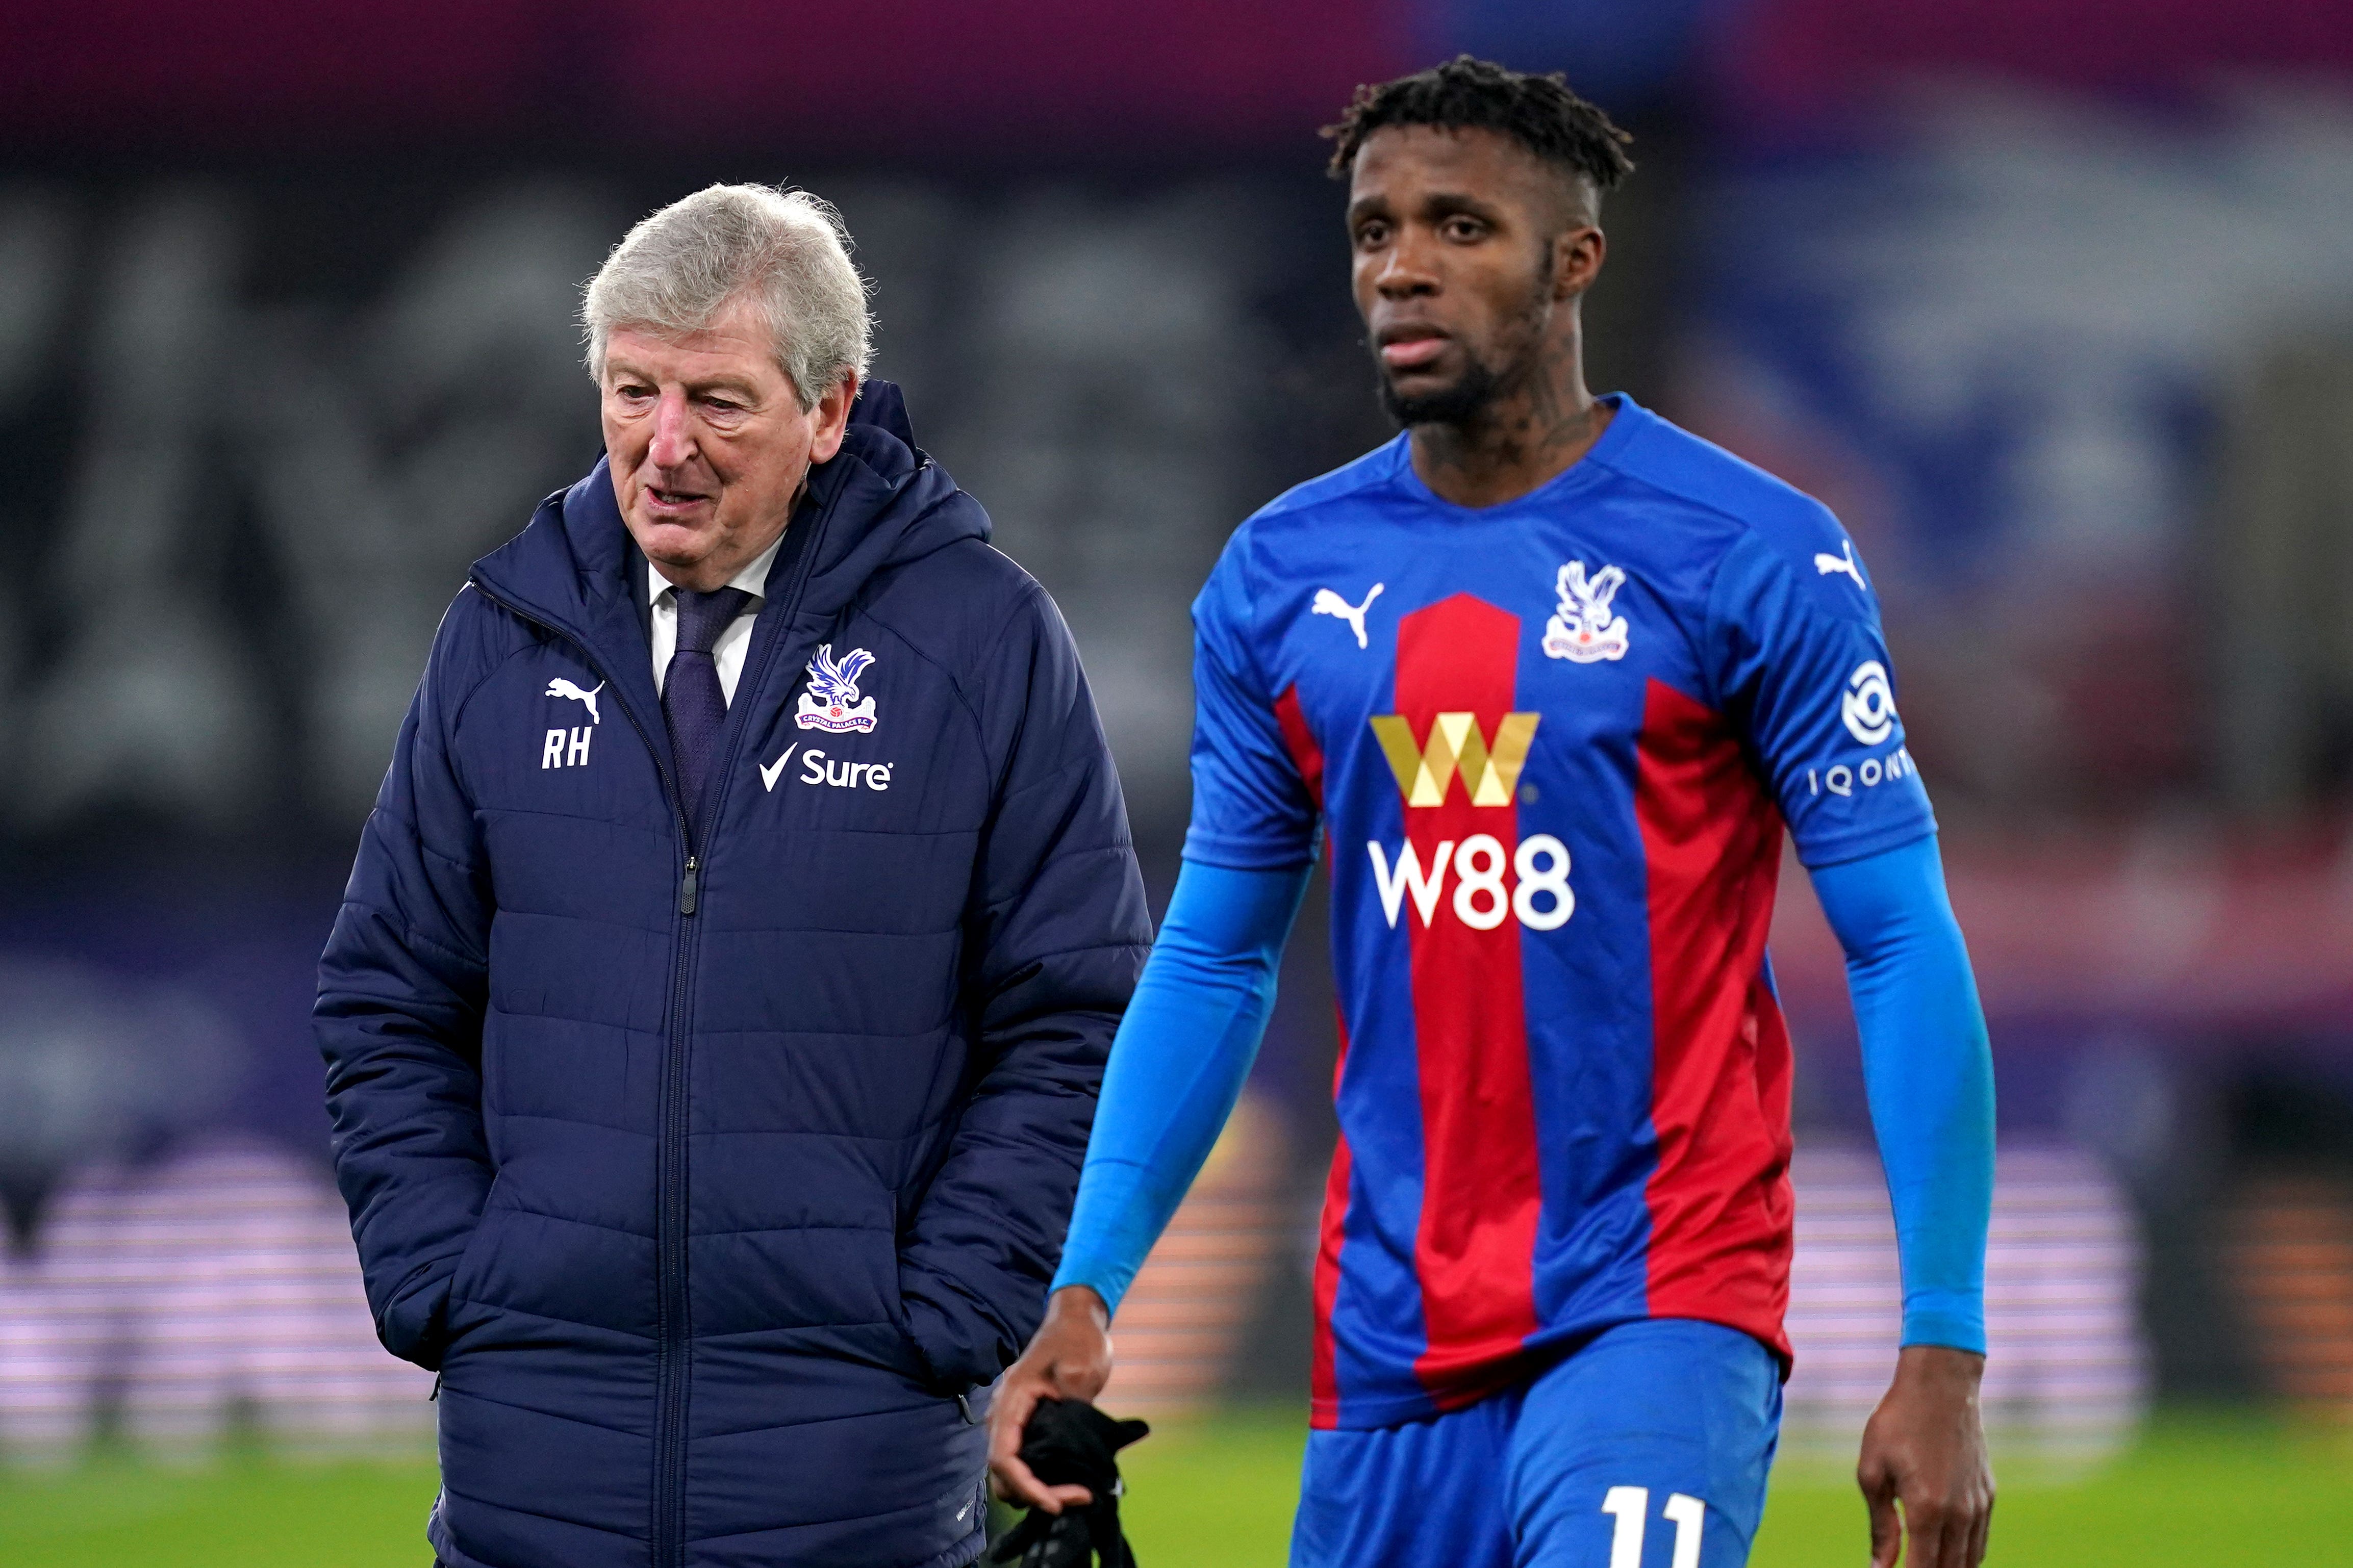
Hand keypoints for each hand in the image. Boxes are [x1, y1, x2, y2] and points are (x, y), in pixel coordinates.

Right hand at [988, 1285, 1115, 1514]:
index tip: (1055, 1503)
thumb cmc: (1077, 1341)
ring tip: (1077, 1493)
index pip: (1004, 1458)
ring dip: (1039, 1491)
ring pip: (1012, 1475)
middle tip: (1078, 1498)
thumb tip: (1071, 1444)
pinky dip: (1043, 1481)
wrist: (1076, 1323)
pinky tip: (1070, 1482)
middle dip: (1035, 1495)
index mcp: (1010, 1402)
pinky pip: (1025, 1465)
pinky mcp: (1028, 1429)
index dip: (1026, 1487)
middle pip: (1004, 1474)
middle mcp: (1004, 1417)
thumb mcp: (1079, 1370)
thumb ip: (1071, 1406)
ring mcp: (1015, 1424)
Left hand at [1857, 1345, 1994, 1567]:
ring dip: (1945, 1567)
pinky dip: (1964, 1555)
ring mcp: (1979, 1506)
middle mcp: (1959, 1514)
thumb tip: (1879, 1567)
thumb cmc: (1897, 1425)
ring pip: (1968, 1562)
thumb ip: (1881, 1525)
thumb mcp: (1873, 1471)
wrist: (1940, 1387)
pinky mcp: (1989, 1495)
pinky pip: (1979, 1542)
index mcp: (1927, 1510)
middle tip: (1904, 1563)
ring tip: (1920, 1559)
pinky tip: (1942, 1550)